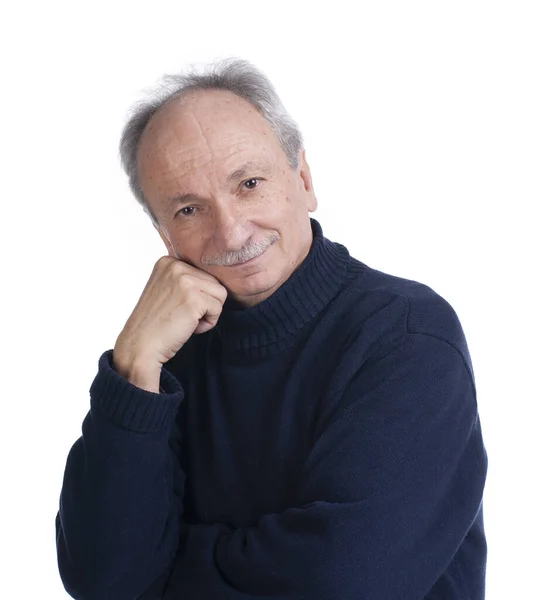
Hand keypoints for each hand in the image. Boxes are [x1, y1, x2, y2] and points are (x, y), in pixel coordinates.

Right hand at [113, 256, 227, 388]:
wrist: (140, 347)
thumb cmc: (155, 324)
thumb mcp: (166, 289)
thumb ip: (185, 279)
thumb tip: (214, 279)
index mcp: (168, 261)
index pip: (203, 273)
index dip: (197, 295)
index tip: (176, 306)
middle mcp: (176, 266)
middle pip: (215, 282)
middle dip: (204, 303)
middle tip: (181, 315)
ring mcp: (185, 281)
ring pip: (220, 294)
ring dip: (208, 312)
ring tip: (185, 320)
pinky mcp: (194, 299)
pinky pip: (218, 309)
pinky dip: (208, 323)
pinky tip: (188, 327)